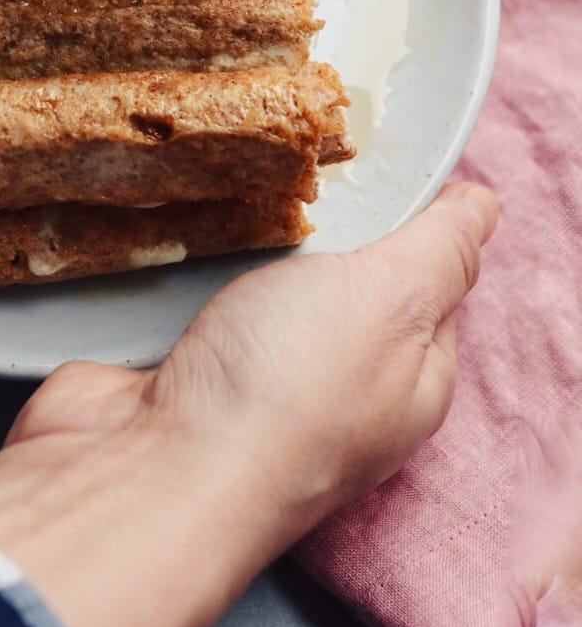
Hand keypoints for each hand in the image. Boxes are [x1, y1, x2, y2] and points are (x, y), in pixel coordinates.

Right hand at [0, 181, 498, 626]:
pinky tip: (171, 230)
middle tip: (289, 165)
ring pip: (254, 285)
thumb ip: (441, 248)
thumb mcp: (391, 298)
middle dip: (314, 220)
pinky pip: (184, 300)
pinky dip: (177, 265)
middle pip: (337, 277)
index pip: (427, 280)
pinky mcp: (175, 375)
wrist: (144, 469)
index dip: (406, 215)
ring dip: (238, 239)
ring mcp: (249, 387)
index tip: (368, 157)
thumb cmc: (282, 387)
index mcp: (408, 379)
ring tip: (224, 184)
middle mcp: (336, 391)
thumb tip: (481, 206)